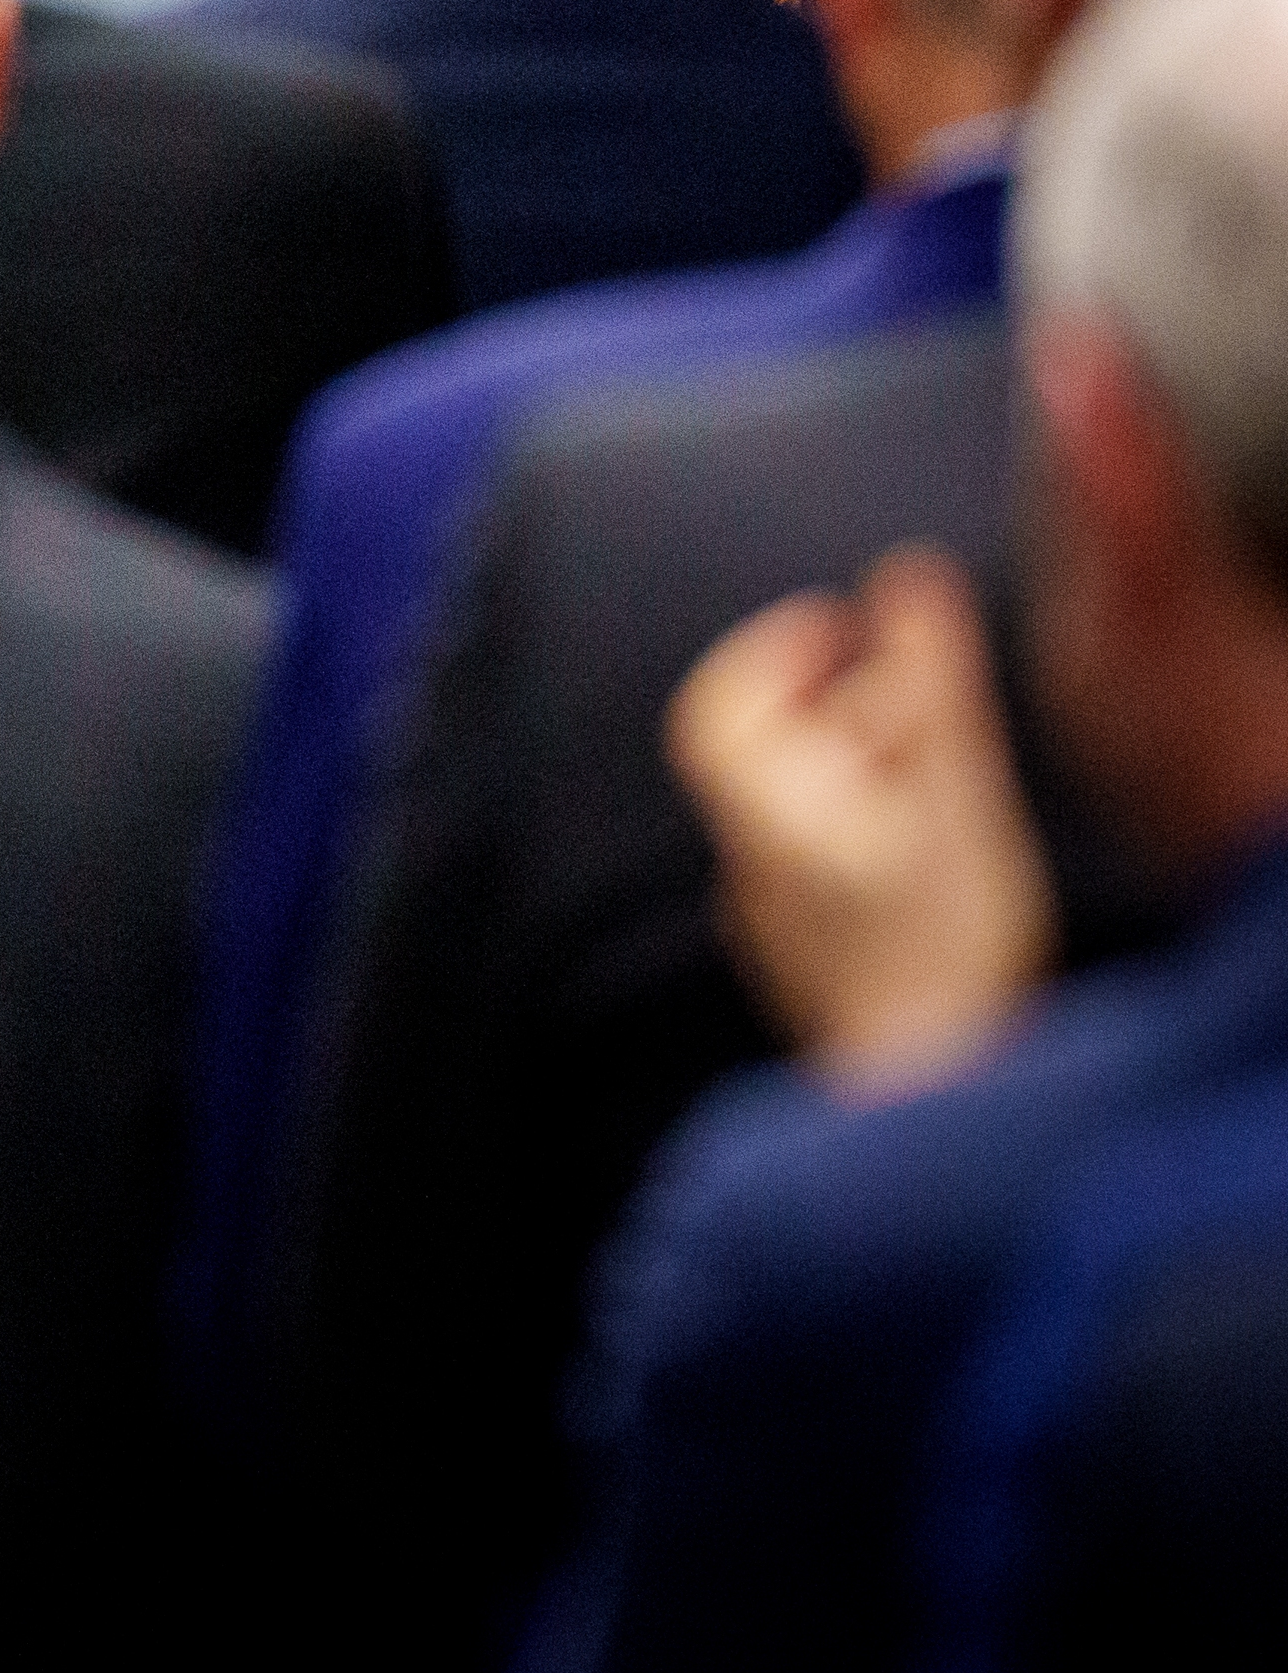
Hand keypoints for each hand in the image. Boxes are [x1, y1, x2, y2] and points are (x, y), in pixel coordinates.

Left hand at [666, 545, 1059, 1098]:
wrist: (935, 1098)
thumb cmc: (945, 940)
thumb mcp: (954, 796)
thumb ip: (931, 684)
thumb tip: (907, 574)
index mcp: (765, 816)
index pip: (717, 710)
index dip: (767, 654)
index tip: (833, 624)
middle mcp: (752, 869)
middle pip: (758, 759)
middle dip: (825, 703)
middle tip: (897, 680)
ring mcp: (777, 928)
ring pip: (795, 817)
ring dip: (854, 768)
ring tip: (933, 756)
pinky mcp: (813, 971)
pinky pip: (820, 871)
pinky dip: (866, 829)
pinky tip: (931, 842)